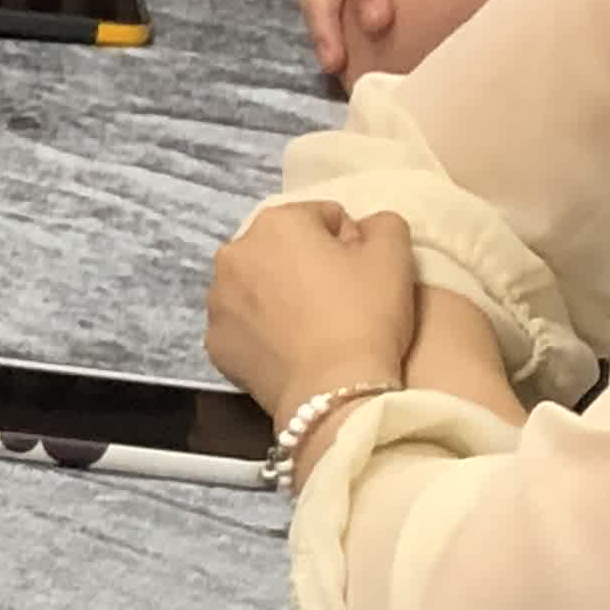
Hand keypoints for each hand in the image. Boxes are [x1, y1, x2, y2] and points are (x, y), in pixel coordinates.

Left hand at [205, 201, 417, 419]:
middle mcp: (233, 253)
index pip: (322, 218)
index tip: (362, 273)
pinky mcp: (215, 343)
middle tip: (338, 300)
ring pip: (257, 285)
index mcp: (275, 222)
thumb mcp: (394, 255)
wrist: (334, 392)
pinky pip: (244, 324)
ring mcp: (216, 301)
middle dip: (307, 265)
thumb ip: (381, 224)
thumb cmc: (365, 316)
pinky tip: (290, 348)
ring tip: (312, 326)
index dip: (349, 243)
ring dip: (279, 294)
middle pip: (282, 249)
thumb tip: (358, 230)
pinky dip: (262, 330)